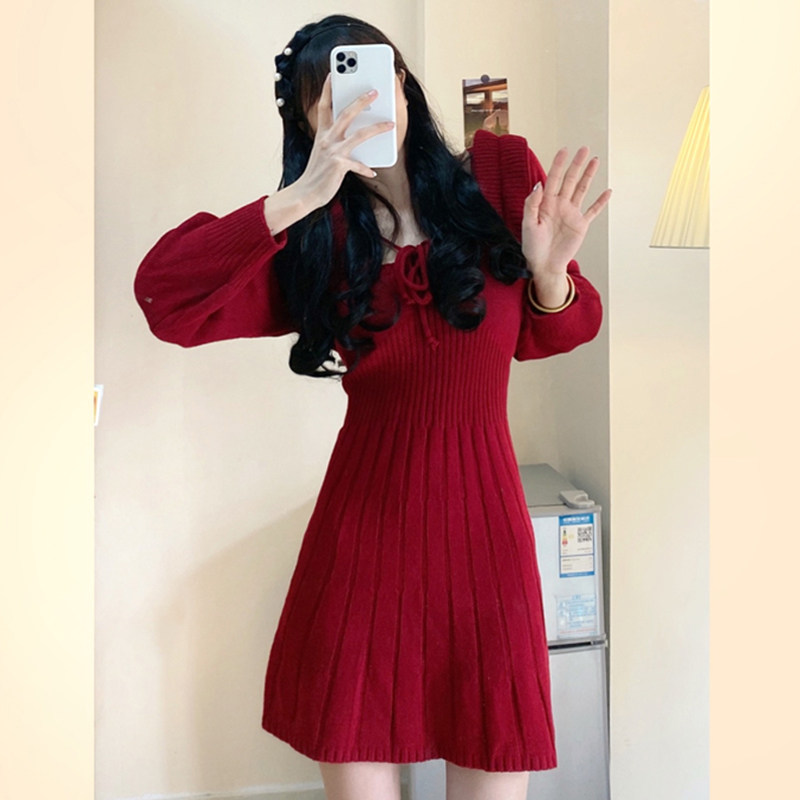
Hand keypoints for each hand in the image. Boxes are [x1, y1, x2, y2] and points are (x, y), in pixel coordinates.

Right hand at [297, 73, 395, 208]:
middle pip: (345, 114)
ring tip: (390, 124)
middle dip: (361, 101)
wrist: (305, 194)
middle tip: (375, 91)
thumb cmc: (317, 174)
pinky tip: (372, 172)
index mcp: (321, 134)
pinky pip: (358, 164)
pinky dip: (366, 168)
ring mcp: (332, 151)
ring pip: (358, 135)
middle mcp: (326, 139)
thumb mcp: (322, 153)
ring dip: (376, 128)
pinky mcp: (338, 165)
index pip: (323, 106)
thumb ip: (334, 142)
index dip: (327, 89)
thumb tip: (354, 135)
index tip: (332, 74)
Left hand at [521, 146, 611, 280]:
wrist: (544, 265)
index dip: (559, 164)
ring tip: (595, 160)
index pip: (553, 179)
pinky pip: (593, 211)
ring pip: (582, 190)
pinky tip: (607, 192)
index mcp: (546, 204)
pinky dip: (600, 202)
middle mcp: (559, 205)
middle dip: (577, 164)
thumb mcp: (528, 225)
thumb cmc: (532, 247)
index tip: (564, 150)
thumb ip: (532, 204)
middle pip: (570, 180)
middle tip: (584, 149)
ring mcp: (571, 214)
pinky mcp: (580, 225)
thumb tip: (539, 184)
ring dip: (588, 175)